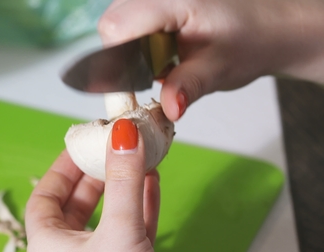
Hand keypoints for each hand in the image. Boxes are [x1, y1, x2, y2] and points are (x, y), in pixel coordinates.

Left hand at [25, 119, 173, 251]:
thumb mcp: (120, 231)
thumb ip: (124, 181)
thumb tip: (122, 135)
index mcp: (46, 248)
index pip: (44, 197)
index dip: (61, 169)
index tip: (81, 146)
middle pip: (74, 209)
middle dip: (96, 179)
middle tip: (113, 153)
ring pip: (103, 223)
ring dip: (120, 194)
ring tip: (137, 166)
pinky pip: (122, 240)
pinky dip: (136, 215)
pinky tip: (151, 190)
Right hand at [98, 0, 323, 120]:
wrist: (270, 28)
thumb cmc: (250, 41)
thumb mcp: (219, 69)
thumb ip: (188, 86)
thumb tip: (168, 109)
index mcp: (176, 1)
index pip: (117, 26)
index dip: (116, 58)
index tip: (132, 83)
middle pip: (113, 22)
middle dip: (124, 55)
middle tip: (157, 70)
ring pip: (118, 20)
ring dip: (132, 48)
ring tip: (165, 58)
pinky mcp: (159, 3)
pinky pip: (131, 19)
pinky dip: (140, 40)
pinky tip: (165, 49)